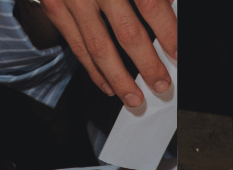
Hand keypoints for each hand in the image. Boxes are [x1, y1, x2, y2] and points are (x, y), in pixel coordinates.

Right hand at [40, 0, 176, 107]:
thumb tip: (168, 6)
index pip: (150, 5)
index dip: (167, 32)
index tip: (177, 53)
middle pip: (126, 32)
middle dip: (147, 64)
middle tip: (161, 85)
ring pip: (98, 46)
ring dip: (119, 78)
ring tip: (134, 97)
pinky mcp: (54, 6)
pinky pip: (76, 45)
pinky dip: (92, 69)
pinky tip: (107, 85)